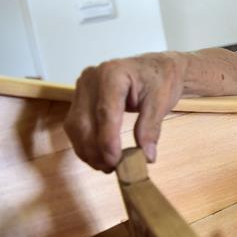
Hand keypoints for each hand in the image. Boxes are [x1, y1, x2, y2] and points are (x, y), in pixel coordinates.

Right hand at [64, 53, 185, 171]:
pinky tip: (98, 156)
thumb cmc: (160, 80)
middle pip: (84, 121)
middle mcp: (91, 78)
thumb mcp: (161, 102)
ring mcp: (82, 88)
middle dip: (95, 150)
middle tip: (112, 169)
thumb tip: (146, 157)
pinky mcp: (79, 98)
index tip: (115, 161)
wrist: (156, 67)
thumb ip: (150, 128)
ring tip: (106, 167)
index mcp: (113, 74)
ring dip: (87, 150)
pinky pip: (76, 125)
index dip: (107, 139)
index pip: (104, 111)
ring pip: (75, 126)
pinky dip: (85, 143)